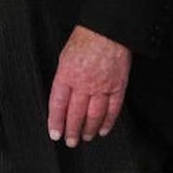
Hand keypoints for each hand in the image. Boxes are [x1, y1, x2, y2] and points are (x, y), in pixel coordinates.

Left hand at [47, 25, 130, 146]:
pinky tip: (102, 130)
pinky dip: (108, 122)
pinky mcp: (118, 87)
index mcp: (67, 74)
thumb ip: (63, 78)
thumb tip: (61, 96)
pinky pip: (113, 109)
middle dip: (72, 130)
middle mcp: (84, 83)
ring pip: (94, 115)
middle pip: (76, 113)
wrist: (108, 31)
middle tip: (70, 141)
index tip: (54, 133)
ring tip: (84, 138)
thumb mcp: (64, 57)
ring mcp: (102, 86)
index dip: (56, 121)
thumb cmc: (84, 39)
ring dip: (88, 129)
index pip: (58, 103)